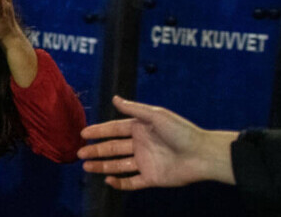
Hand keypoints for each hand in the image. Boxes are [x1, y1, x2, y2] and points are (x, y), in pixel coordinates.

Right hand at [77, 96, 237, 189]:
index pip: (114, 129)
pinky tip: (107, 180)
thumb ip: (134, 109)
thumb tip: (114, 98)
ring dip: (102, 166)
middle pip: (113, 148)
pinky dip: (119, 182)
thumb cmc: (181, 131)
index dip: (98, 131)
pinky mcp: (151, 178)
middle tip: (79, 153)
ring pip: (118, 165)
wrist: (201, 154)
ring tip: (86, 166)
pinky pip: (131, 182)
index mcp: (140, 128)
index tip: (83, 134)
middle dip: (95, 150)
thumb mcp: (156, 115)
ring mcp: (145, 162)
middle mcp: (140, 145)